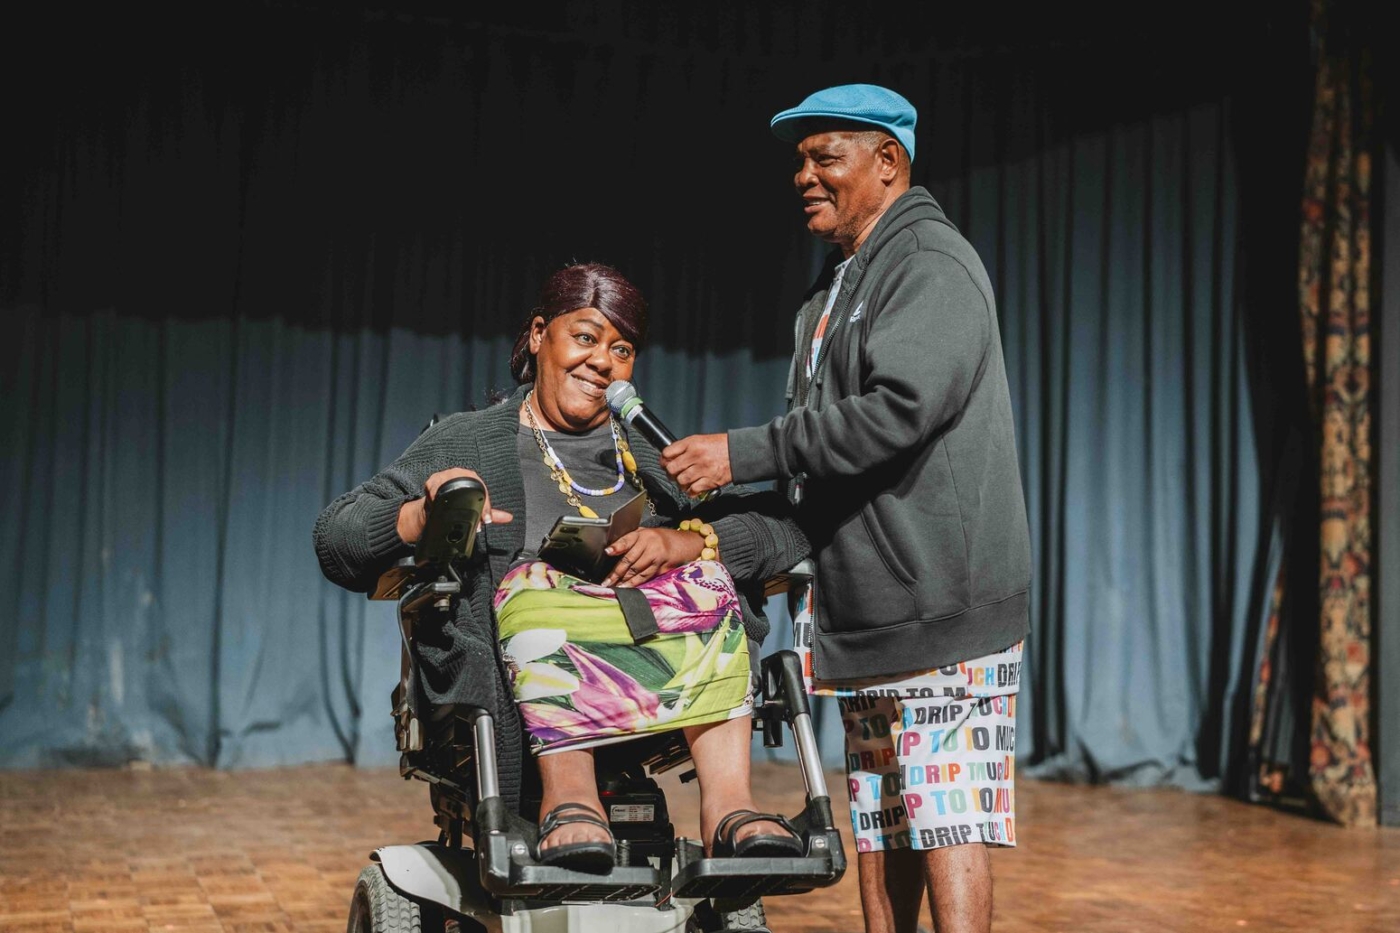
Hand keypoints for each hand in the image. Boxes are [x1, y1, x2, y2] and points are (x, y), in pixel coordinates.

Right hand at [396, 468, 512, 543]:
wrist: (434, 502)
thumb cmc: (456, 501)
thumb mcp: (475, 506)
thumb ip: (490, 512)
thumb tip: (509, 518)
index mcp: (473, 477)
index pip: (482, 492)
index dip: (486, 507)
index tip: (486, 520)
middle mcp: (460, 473)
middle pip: (468, 489)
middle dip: (472, 509)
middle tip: (476, 524)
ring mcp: (445, 475)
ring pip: (452, 488)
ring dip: (454, 505)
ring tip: (455, 517)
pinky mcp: (432, 480)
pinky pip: (435, 488)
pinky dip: (437, 498)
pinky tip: (440, 505)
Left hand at [601, 528, 703, 587]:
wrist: (685, 543)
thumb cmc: (662, 539)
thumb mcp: (647, 534)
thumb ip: (632, 540)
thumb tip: (612, 552)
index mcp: (643, 534)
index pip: (627, 540)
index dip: (617, 546)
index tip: (607, 552)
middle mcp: (650, 544)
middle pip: (630, 559)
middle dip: (616, 572)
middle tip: (606, 581)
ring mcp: (657, 556)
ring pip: (637, 570)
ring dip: (624, 581)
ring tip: (614, 587)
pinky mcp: (662, 568)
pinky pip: (646, 577)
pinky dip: (635, 583)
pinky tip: (627, 587)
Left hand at [660, 433, 731, 496]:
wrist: (739, 452)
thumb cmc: (720, 446)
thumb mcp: (701, 440)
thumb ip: (685, 447)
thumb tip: (670, 457)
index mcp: (692, 444)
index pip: (667, 453)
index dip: (664, 460)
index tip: (665, 464)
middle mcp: (695, 455)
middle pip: (671, 469)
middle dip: (671, 474)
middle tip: (674, 475)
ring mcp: (702, 469)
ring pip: (681, 481)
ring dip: (681, 484)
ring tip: (685, 482)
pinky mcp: (709, 481)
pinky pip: (692, 490)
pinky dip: (690, 491)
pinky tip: (693, 488)